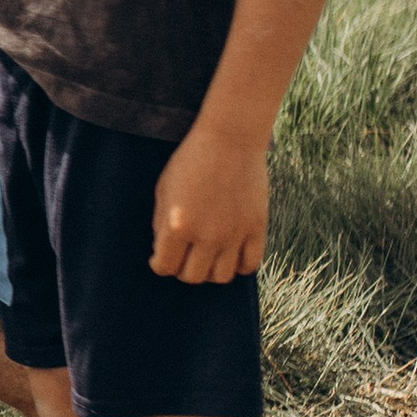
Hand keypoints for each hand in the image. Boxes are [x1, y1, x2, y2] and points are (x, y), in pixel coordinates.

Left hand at [149, 120, 268, 280]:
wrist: (230, 140)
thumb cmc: (191, 161)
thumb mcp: (164, 190)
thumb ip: (161, 224)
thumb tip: (163, 250)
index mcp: (178, 225)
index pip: (164, 267)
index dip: (159, 264)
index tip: (161, 257)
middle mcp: (207, 236)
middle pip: (192, 277)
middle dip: (182, 269)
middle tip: (183, 255)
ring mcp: (234, 234)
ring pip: (221, 277)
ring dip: (210, 271)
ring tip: (206, 256)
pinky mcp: (256, 228)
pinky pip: (250, 265)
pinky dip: (239, 266)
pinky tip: (230, 253)